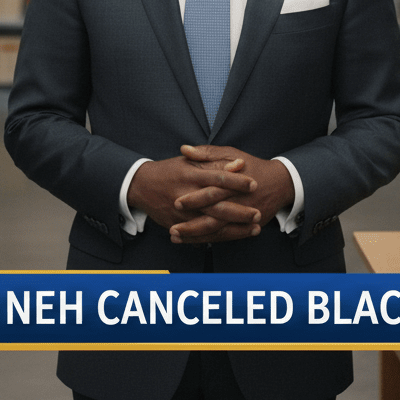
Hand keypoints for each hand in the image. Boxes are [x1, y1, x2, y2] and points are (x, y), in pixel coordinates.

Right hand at [126, 152, 260, 240]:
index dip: (236, 181)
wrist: (140, 185)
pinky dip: (219, 238)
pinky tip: (236, 237)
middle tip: (258, 213)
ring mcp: (182, 214)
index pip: (217, 178)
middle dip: (239, 211)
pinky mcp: (178, 226)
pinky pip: (201, 235)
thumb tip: (239, 164)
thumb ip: (214, 161)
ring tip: (254, 228)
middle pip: (216, 205)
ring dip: (234, 228)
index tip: (254, 184)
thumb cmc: (170, 170)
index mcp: (190, 174)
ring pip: (211, 224)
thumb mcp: (190, 161)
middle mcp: (186, 195)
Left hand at [168, 145, 294, 244]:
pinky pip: (226, 237)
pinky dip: (208, 240)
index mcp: (232, 181)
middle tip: (173, 229)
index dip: (194, 199)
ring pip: (218, 230)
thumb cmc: (251, 165)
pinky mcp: (247, 226)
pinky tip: (192, 242)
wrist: (280, 183)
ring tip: (176, 237)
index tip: (176, 203)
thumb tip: (184, 150)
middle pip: (214, 216)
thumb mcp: (231, 154)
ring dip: (196, 236)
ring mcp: (243, 215)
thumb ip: (206, 153)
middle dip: (192, 224)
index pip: (212, 191)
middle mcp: (238, 200)